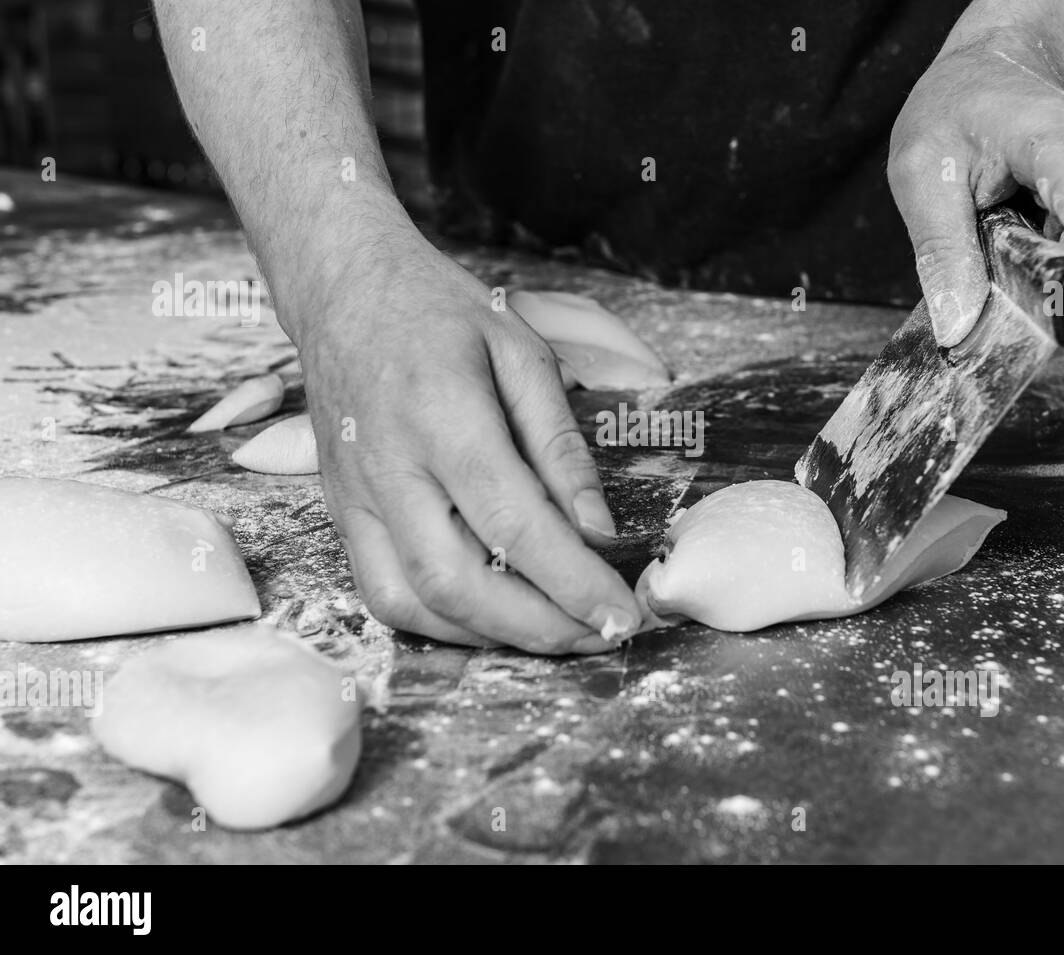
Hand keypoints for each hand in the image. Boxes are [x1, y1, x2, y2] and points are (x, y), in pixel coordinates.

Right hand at [294, 226, 640, 653]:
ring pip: (413, 603)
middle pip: (458, 582)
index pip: (514, 522)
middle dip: (537, 628)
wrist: (341, 288)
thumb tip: (597, 530)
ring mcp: (355, 498)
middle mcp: (389, 467)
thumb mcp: (521, 351)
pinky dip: (443, 624)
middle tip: (599, 635)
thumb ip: (560, 446)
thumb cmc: (439, 312)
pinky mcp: (340, 515)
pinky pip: (384, 594)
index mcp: (441, 415)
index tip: (622, 616)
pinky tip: (495, 620)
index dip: (572, 581)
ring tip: (556, 634)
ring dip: (490, 638)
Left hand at [888, 33, 1063, 345]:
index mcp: (1053, 139)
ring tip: (1002, 240)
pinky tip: (1020, 241)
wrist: (988, 73)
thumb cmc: (954, 115)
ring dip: (1050, 273)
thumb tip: (956, 325)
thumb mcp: (920, 176)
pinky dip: (1054, 263)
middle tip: (1000, 281)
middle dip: (1056, 283)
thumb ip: (941, 251)